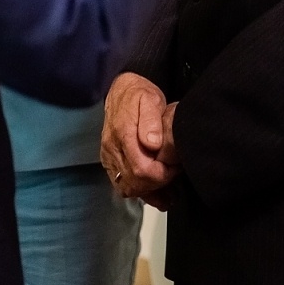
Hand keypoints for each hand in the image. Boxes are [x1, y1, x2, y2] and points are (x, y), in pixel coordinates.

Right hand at [101, 73, 179, 203]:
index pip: (140, 169)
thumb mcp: (150, 100)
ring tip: (168, 190)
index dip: (161, 175)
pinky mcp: (109, 161)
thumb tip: (153, 144)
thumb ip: (152, 121)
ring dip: (147, 192)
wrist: (121, 91)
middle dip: (157, 185)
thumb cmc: (138, 95)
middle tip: (173, 175)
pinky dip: (139, 191)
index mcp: (123, 134)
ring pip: (126, 187)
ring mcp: (108, 157)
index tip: (175, 167)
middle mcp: (112, 148)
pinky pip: (121, 184)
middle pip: (133, 183)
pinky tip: (155, 191)